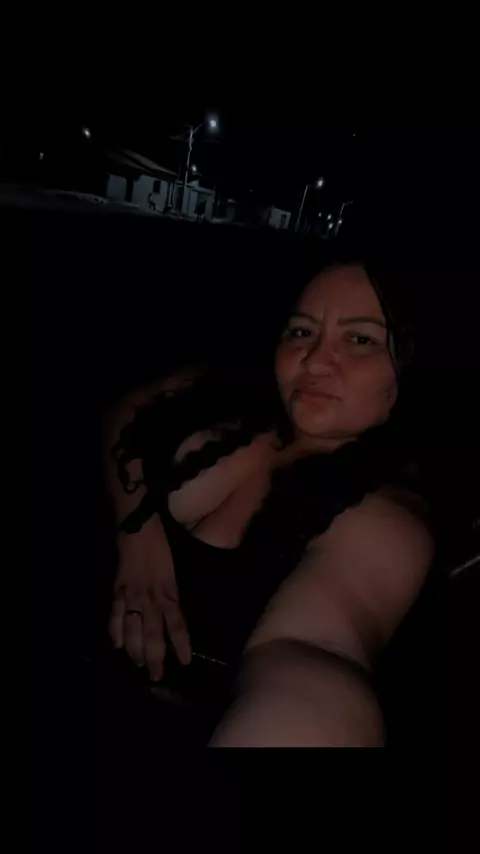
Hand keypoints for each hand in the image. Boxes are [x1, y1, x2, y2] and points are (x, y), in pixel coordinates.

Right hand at [109, 514, 190, 679]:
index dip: (182, 644)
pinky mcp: (118, 590)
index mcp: (169, 591)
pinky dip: (115, 631)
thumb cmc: (160, 545)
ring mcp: (132, 595)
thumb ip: (171, 594)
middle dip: (156, 657)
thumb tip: (173, 615)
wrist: (138, 526)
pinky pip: (116, 615)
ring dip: (136, 650)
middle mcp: (152, 597)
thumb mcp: (172, 570)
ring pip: (134, 629)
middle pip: (154, 634)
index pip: (177, 624)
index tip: (185, 661)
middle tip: (157, 676)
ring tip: (140, 665)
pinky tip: (116, 644)